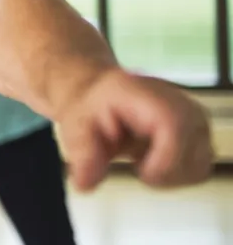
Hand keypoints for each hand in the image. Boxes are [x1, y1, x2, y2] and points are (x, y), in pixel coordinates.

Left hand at [57, 70, 213, 190]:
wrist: (103, 96)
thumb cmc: (94, 107)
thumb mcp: (78, 126)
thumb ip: (83, 154)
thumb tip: (85, 183)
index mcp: (152, 97)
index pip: (176, 129)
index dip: (164, 161)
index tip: (141, 172)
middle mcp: (183, 107)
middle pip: (193, 157)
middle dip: (161, 173)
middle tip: (134, 163)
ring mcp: (197, 123)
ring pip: (198, 169)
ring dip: (168, 176)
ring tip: (142, 159)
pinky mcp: (201, 138)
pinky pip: (198, 171)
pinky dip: (176, 175)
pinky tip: (154, 160)